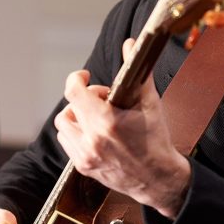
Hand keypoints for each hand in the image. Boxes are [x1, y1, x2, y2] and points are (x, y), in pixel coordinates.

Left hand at [53, 39, 190, 218]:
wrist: (159, 179)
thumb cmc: (156, 139)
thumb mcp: (150, 103)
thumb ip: (138, 72)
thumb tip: (130, 44)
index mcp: (106, 122)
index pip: (73, 91)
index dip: (76, 78)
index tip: (85, 77)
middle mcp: (92, 140)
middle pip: (69, 105)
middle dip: (84, 97)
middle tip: (103, 100)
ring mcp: (85, 155)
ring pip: (63, 124)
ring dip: (76, 115)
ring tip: (96, 117)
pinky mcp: (83, 166)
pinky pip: (66, 141)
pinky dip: (75, 132)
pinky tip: (94, 132)